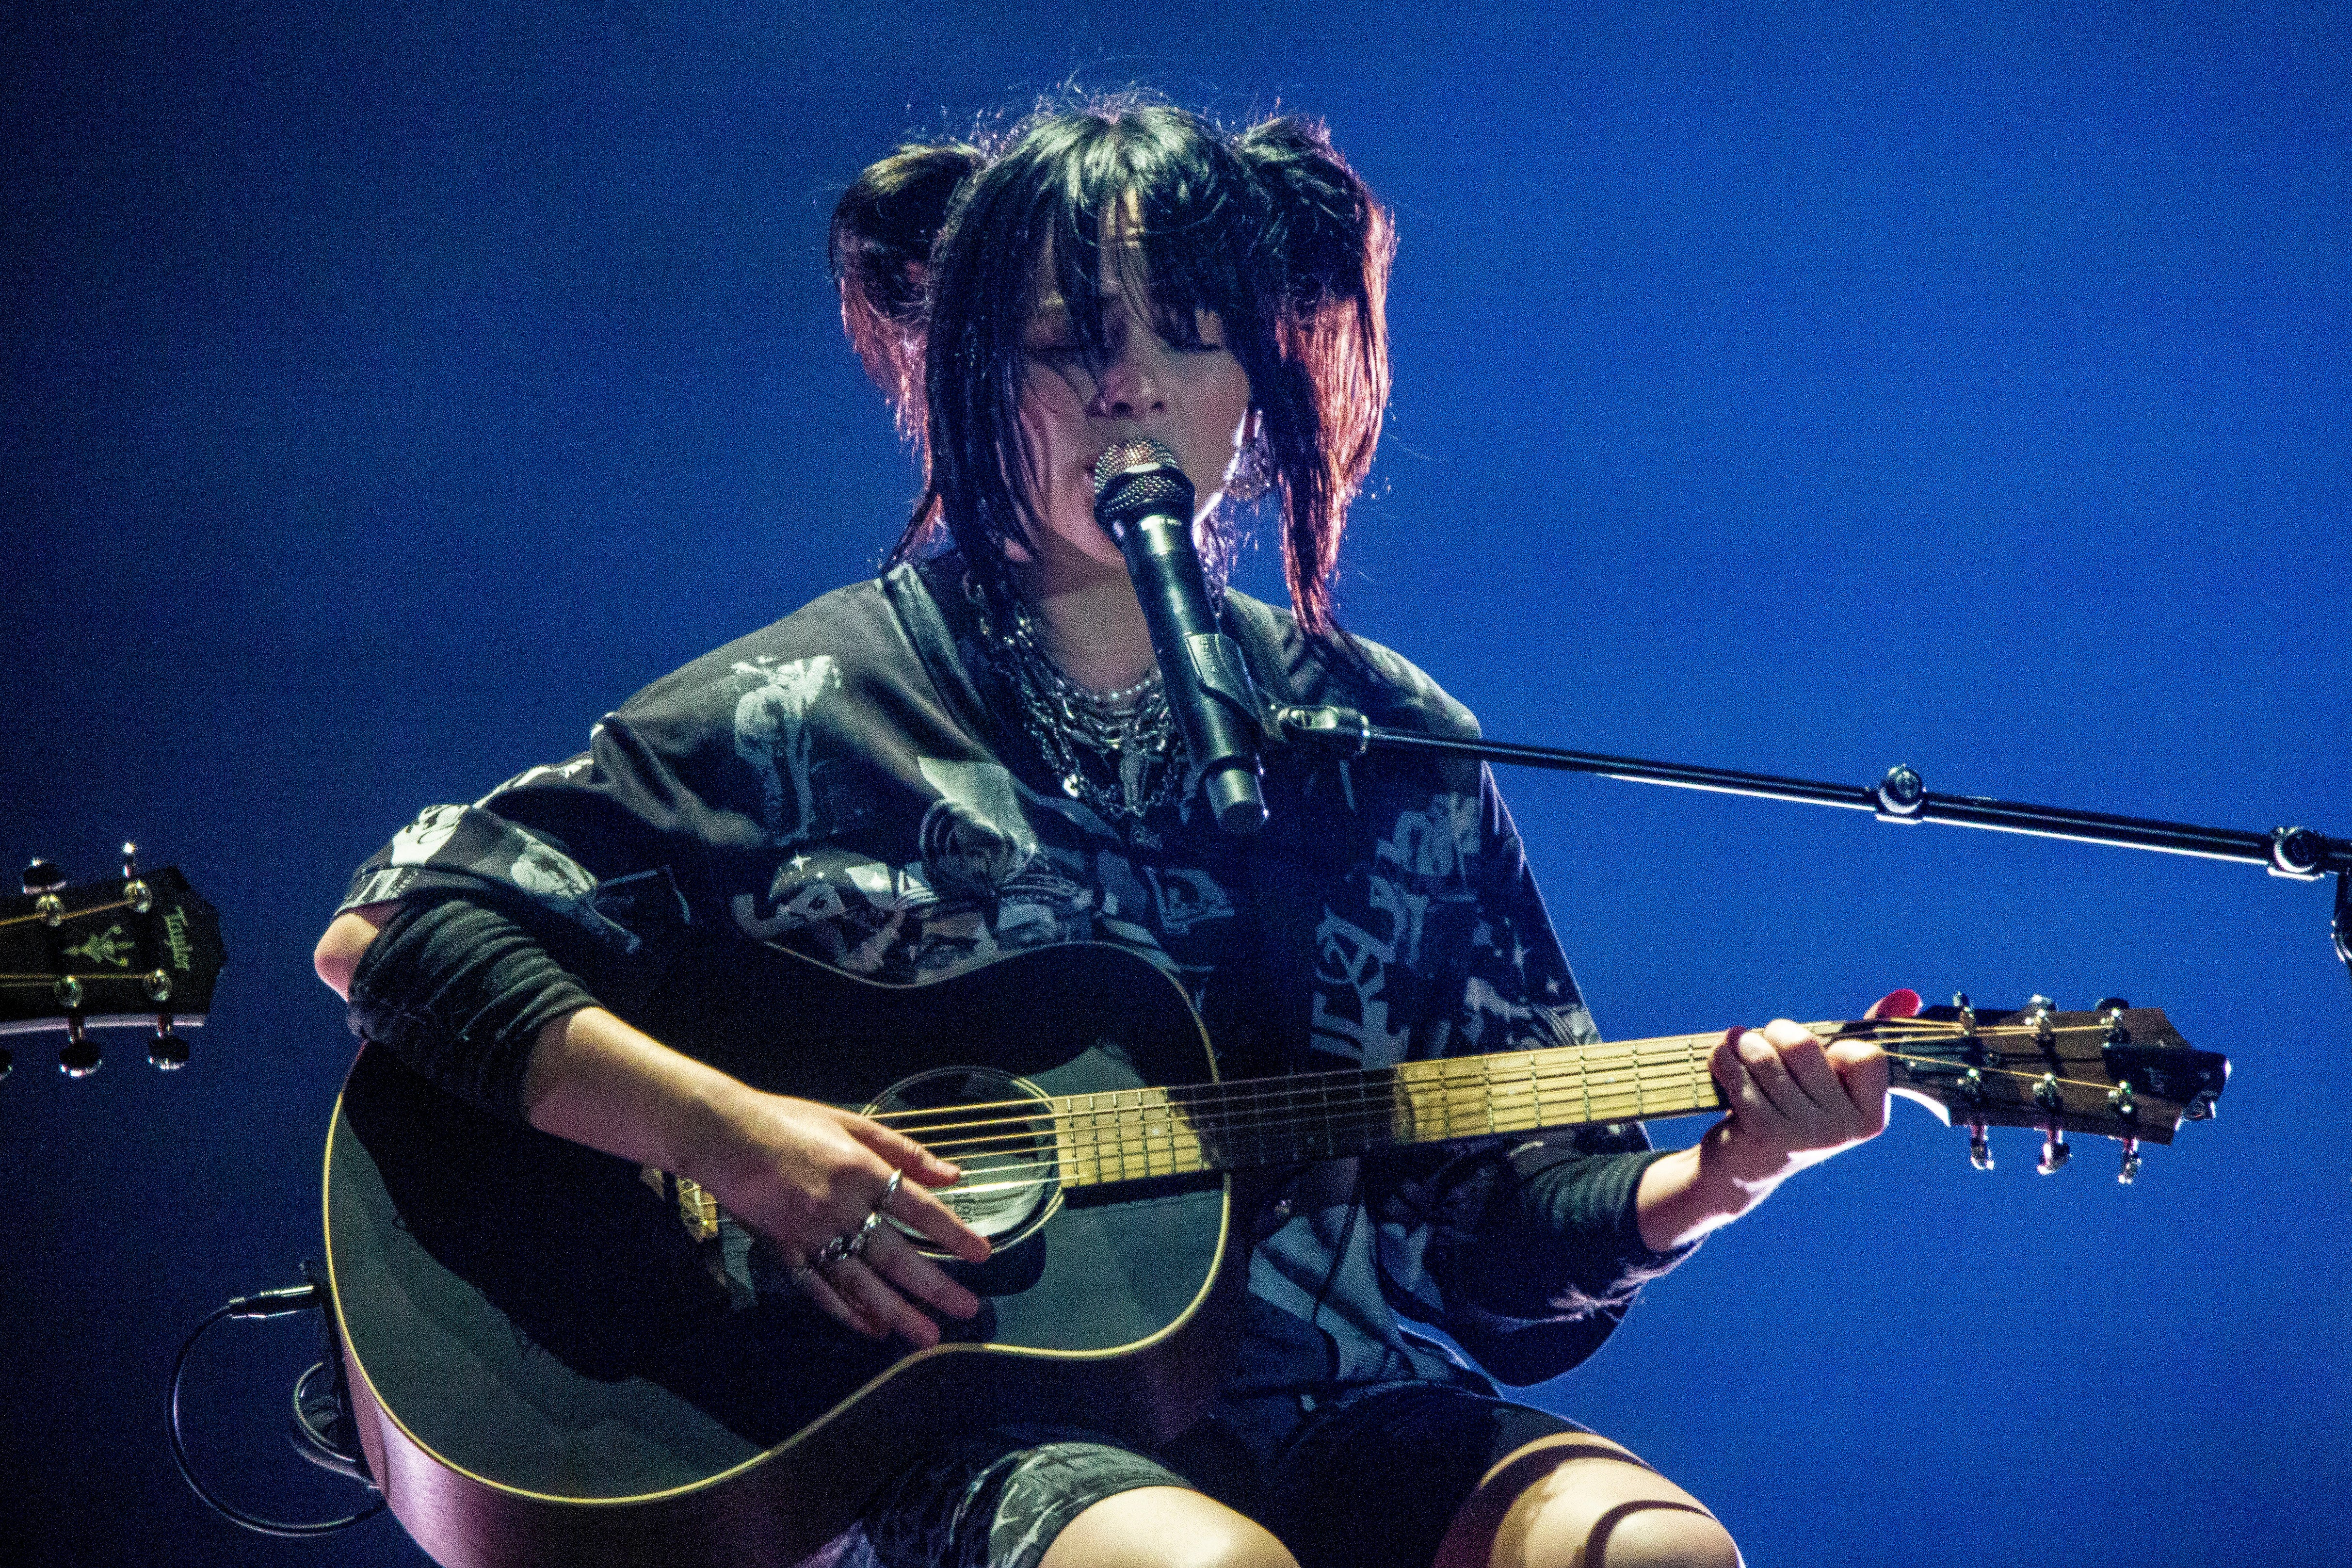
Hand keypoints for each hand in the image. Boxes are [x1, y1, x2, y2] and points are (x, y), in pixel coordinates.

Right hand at [691, 1089, 992, 1348]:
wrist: (726, 1135)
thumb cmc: (791, 1124)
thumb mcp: (852, 1123)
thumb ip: (903, 1151)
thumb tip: (952, 1174)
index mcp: (860, 1171)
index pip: (917, 1208)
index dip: (952, 1233)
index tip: (981, 1255)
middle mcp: (840, 1207)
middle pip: (894, 1254)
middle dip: (934, 1286)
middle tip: (966, 1310)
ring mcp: (810, 1233)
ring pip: (860, 1281)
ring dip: (896, 1312)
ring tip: (926, 1336)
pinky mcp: (784, 1250)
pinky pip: (818, 1288)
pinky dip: (845, 1311)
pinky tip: (870, 1329)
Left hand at [1635, 989, 1912, 1250]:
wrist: (1745, 1166)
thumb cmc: (1794, 1105)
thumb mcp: (1832, 1074)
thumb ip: (1867, 1034)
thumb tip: (1909, 995)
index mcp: (1872, 1115)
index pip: (1864, 1054)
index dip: (1833, 1047)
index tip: (1820, 1063)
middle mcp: (1845, 1131)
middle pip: (1804, 1045)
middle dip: (1777, 1033)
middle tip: (1765, 1044)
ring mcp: (1806, 1136)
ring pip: (1765, 1056)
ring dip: (1743, 1044)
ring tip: (1740, 1050)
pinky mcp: (1766, 1135)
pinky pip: (1739, 1076)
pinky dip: (1723, 1060)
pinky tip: (1721, 1061)